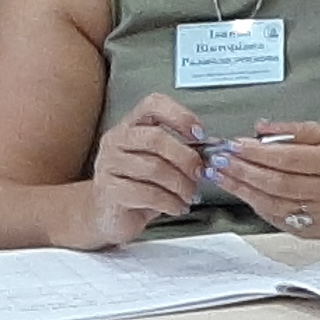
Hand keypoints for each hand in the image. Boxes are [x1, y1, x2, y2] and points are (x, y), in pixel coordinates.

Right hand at [64, 94, 206, 249]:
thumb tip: (211, 153)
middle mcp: (116, 140)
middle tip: (200, 172)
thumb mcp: (161, 163)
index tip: (199, 133)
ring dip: (181, 185)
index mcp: (131, 126)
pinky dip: (170, 202)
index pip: (153, 104)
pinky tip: (177, 206)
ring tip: (190, 195)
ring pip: (154, 168)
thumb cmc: (139, 185)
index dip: (180, 115)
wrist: (108, 214)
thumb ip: (181, 152)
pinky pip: (147, 193)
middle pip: (156, 138)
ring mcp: (109, 164)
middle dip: (185, 157)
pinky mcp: (108, 190)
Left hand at [215, 120, 319, 237]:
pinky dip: (256, 205)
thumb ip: (293, 130)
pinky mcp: (313, 231)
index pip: (288, 158)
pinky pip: (278, 219)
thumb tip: (259, 129)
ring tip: (222, 176)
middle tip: (219, 161)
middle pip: (277, 183)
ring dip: (243, 190)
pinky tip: (242, 192)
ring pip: (274, 204)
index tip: (234, 145)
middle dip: (243, 171)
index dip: (257, 153)